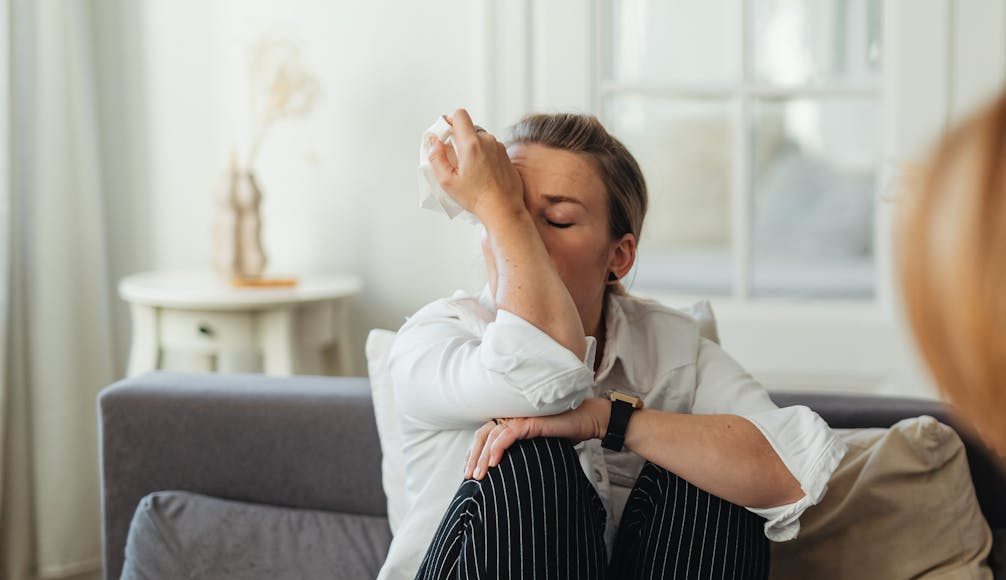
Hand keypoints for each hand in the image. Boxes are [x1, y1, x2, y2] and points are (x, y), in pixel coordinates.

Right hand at [427, 108, 523, 219]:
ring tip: (468, 169)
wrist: (503, 209)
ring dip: (472, 148)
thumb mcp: (447, 181)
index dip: (449, 120)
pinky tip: (480, 173)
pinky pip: (490, 148)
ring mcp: (499, 147)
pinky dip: (483, 155)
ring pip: (480, 139)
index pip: (459, 115)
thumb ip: (436, 157)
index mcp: (472, 144)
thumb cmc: (476, 197)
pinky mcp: (506, 156)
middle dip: (459, 139)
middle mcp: (488, 141)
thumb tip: (432, 141)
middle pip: (469, 128)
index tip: (445, 134)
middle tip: (454, 158)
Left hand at [463, 398, 610, 479]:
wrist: (588, 421)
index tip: (468, 471)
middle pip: (483, 434)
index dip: (474, 452)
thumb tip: (509, 474)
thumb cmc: (566, 434)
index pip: (485, 435)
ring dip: (482, 457)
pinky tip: (493, 462)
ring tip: (478, 475)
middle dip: (473, 457)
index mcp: (512, 421)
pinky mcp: (531, 421)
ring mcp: (521, 417)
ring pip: (492, 435)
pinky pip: (509, 433)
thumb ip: (523, 452)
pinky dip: (498, 447)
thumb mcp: (538, 447)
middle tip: (468, 477)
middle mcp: (513, 416)